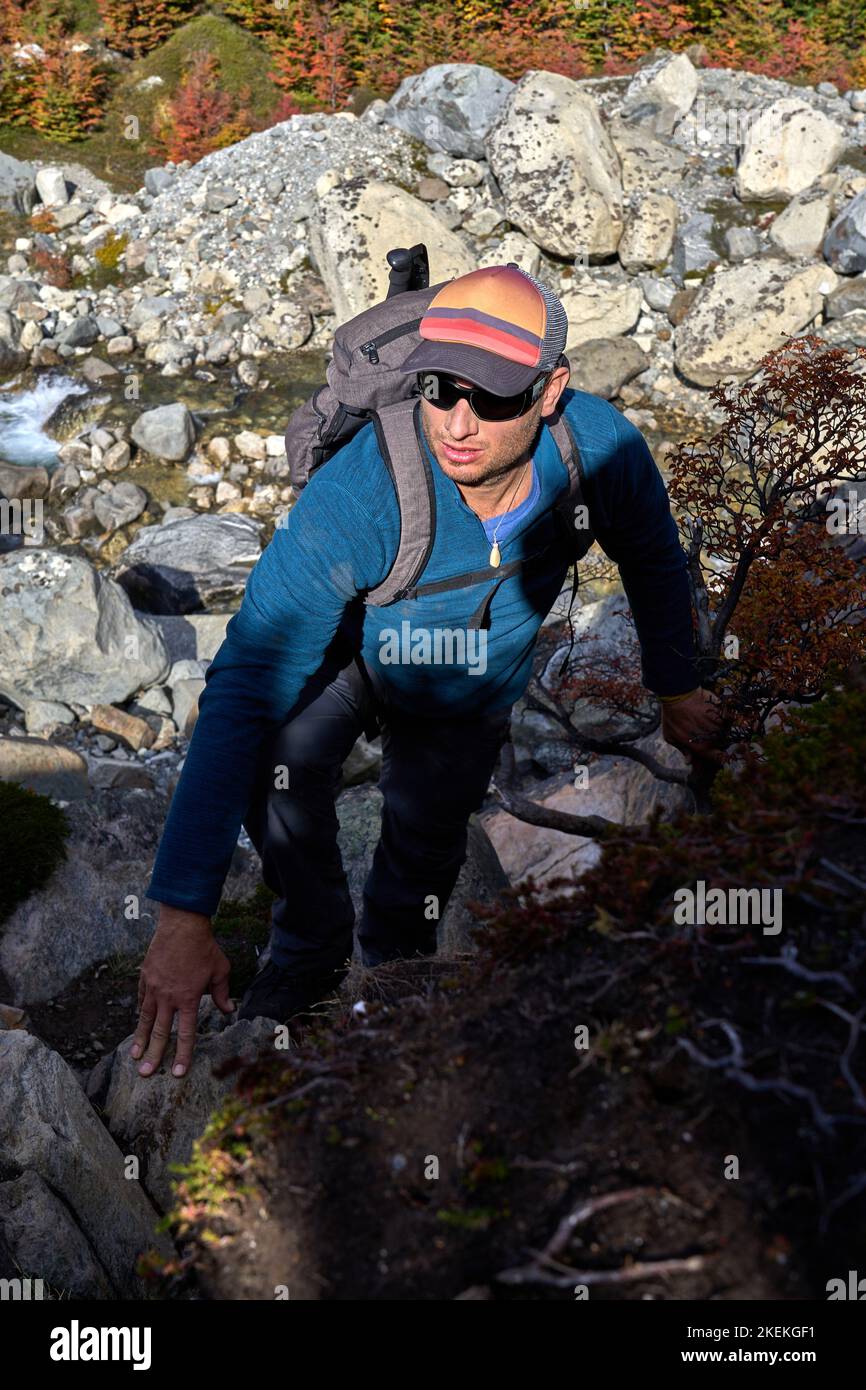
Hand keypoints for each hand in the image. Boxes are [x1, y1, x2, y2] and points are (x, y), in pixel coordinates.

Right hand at [130, 905, 233, 1078]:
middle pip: (161, 1032)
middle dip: (154, 1055)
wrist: (182, 925)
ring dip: (141, 1039)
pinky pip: (141, 999)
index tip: (177, 1072)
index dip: (183, 1054)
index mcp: (188, 998)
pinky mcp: (145, 977)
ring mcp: (154, 987)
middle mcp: (168, 997)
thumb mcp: (220, 971)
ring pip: (145, 1019)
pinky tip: (139, 1024)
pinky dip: (140, 1013)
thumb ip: (222, 994)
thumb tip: (229, 1010)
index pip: (186, 1033)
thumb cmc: (204, 948)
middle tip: (146, 1074)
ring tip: (135, 1057)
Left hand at [661, 688, 725, 765]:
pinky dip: (726, 718)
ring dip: (721, 729)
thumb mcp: (671, 736)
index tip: (720, 754)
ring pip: (726, 732)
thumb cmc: (672, 716)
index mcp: (701, 747)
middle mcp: (713, 739)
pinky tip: (717, 715)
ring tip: (707, 721)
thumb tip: (689, 761)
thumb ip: (683, 750)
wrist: (678, 695)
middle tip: (707, 733)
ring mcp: (719, 726)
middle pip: (723, 745)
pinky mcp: (723, 713)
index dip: (721, 758)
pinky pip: (729, 719)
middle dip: (718, 741)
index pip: (719, 758)